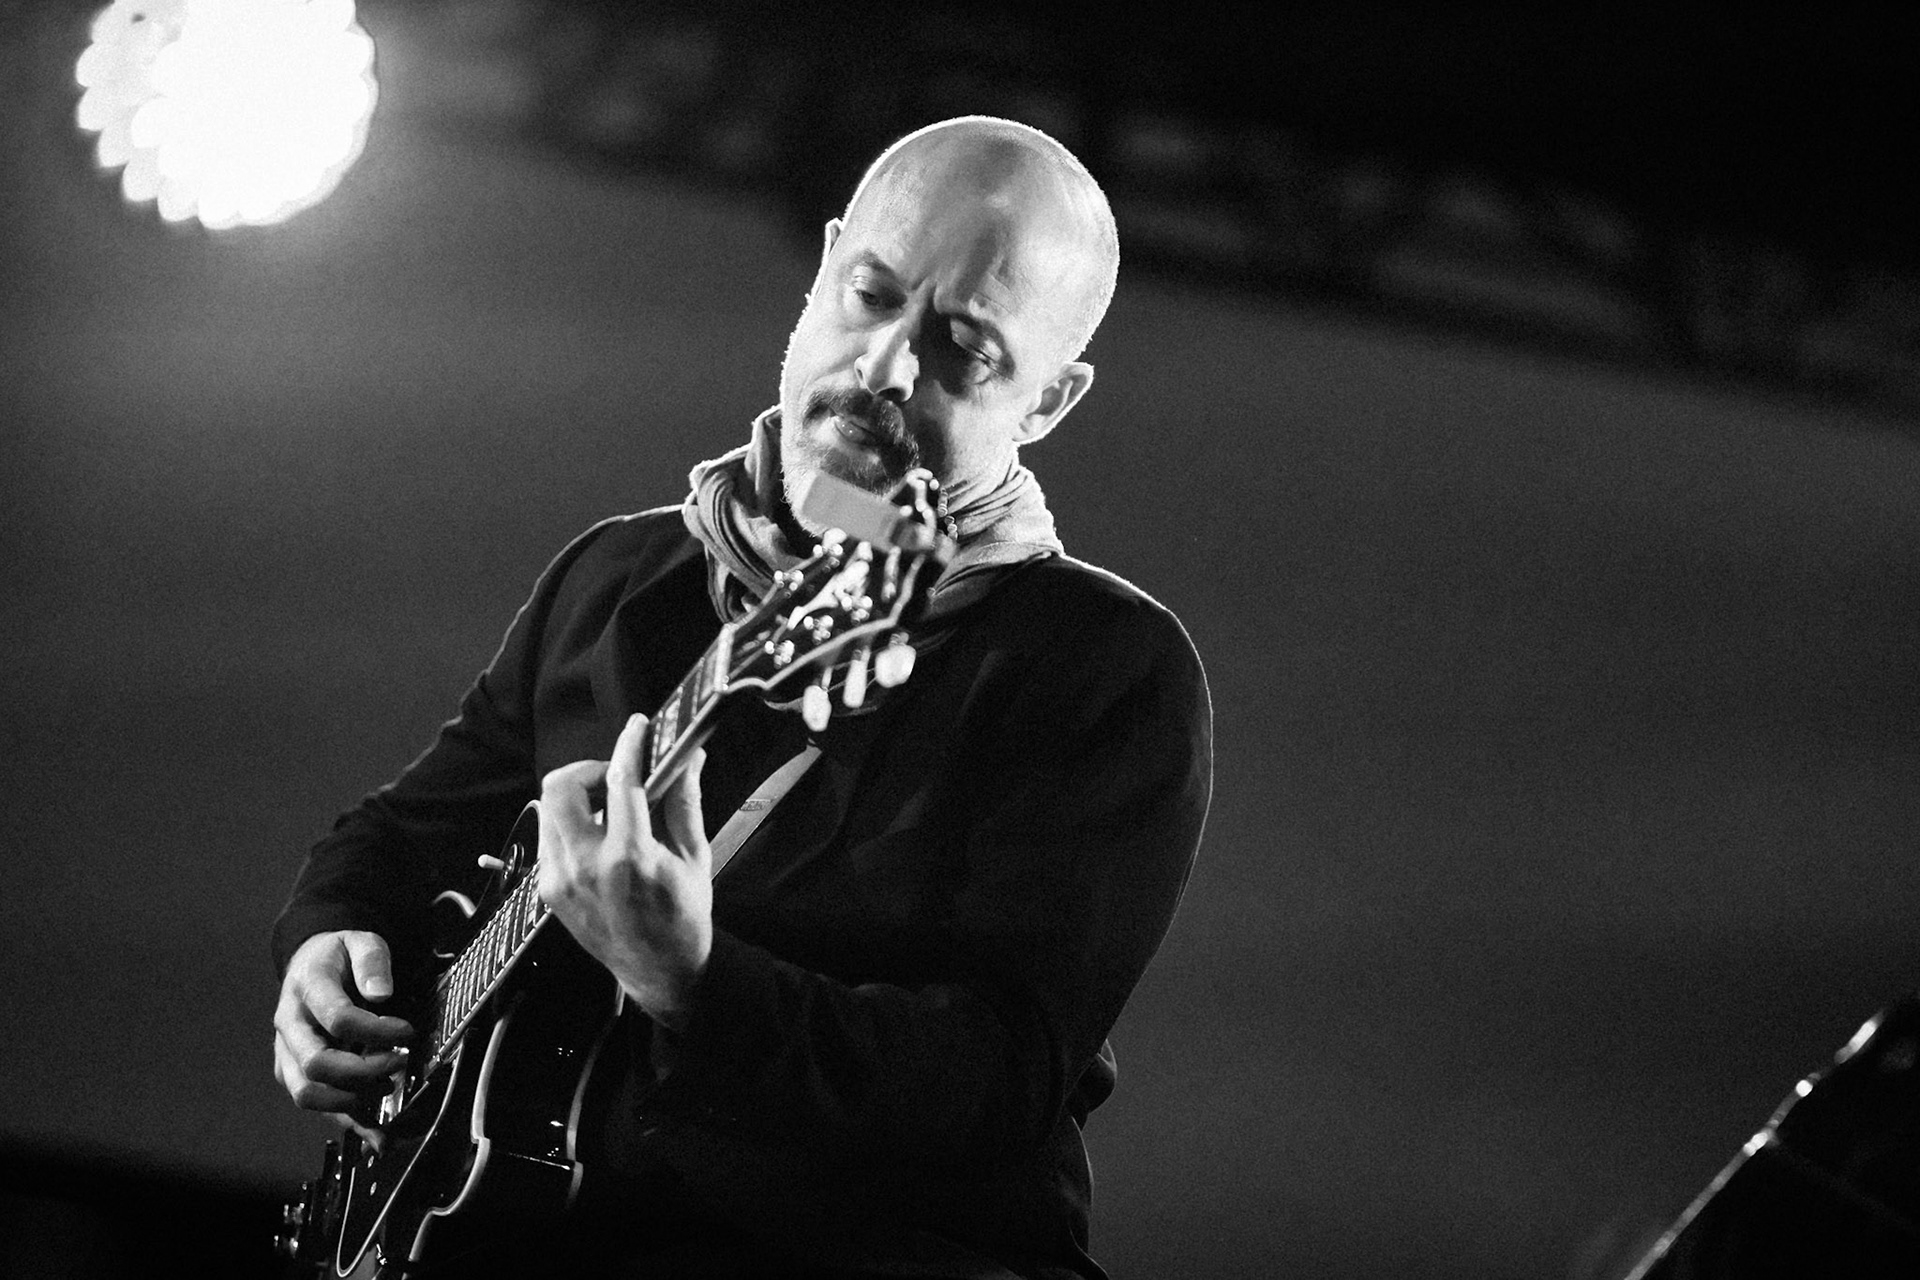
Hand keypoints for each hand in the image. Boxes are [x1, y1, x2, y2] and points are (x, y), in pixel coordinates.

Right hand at [273, 930, 413, 1139]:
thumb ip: (373, 961)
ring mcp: (287, 1051)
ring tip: (387, 1087)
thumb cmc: (339, 957)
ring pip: (307, 1092)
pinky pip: (314, 1103)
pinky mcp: (292, 1071)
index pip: (338, 1018)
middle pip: (316, 1064)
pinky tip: (375, 1131)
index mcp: (307, 987)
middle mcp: (290, 1024)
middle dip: (363, 1071)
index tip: (406, 1032)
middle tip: (398, 1063)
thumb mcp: (360, 941)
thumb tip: (381, 993)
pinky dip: (346, 1120)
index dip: (377, 1030)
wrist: (309, 964)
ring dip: (352, 1099)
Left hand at [538, 713, 711, 1028]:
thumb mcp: (694, 855)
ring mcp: (561, 881)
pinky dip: (571, 826)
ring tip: (608, 810)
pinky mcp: (549, 891)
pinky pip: (549, 839)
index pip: (619, 781)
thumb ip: (684, 800)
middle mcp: (587, 868)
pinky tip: (598, 838)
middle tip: (613, 777)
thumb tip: (688, 757)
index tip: (638, 729)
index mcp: (630, 858)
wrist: (660, 971)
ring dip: (577, 798)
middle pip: (560, 787)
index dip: (629, 744)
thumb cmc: (683, 916)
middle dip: (587, 769)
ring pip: (548, 810)